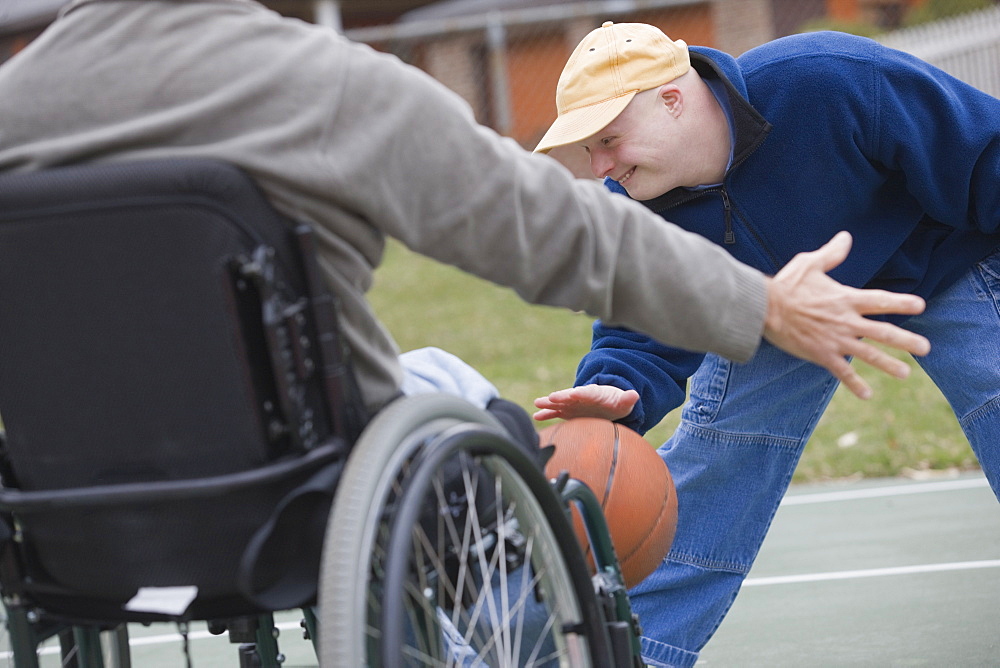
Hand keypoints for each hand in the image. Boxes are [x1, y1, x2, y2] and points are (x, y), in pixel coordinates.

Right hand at [533, 384, 639, 420]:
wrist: (609, 405)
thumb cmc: (616, 403)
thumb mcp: (623, 402)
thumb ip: (627, 399)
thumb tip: (634, 395)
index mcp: (594, 393)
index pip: (586, 392)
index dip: (579, 393)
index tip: (572, 394)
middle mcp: (581, 397)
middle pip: (569, 396)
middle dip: (560, 397)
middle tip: (549, 399)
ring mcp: (573, 404)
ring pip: (559, 403)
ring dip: (549, 404)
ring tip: (537, 404)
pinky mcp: (568, 412)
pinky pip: (556, 412)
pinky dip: (547, 414)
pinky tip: (536, 416)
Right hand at [764, 231, 930, 399]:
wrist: (764, 309)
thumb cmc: (786, 285)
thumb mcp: (810, 263)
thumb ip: (831, 254)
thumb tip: (846, 237)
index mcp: (846, 299)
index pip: (880, 300)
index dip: (901, 302)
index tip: (920, 305)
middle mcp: (846, 321)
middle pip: (883, 332)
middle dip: (906, 341)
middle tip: (925, 348)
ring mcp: (835, 340)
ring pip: (868, 355)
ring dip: (888, 364)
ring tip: (905, 373)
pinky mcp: (822, 355)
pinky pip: (842, 372)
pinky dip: (854, 384)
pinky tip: (867, 394)